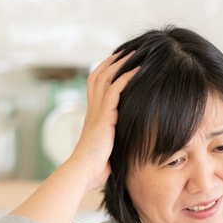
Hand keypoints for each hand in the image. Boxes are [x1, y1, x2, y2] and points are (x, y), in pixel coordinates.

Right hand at [66, 51, 138, 190]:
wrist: (84, 172)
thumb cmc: (95, 167)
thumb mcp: (107, 148)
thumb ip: (115, 139)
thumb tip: (127, 142)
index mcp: (92, 114)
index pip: (96, 84)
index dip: (106, 71)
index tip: (119, 62)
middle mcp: (93, 109)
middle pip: (99, 74)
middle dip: (114, 61)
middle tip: (128, 50)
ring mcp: (97, 111)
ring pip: (107, 77)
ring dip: (122, 64)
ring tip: (136, 53)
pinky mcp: (104, 116)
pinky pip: (115, 90)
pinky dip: (126, 78)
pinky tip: (138, 70)